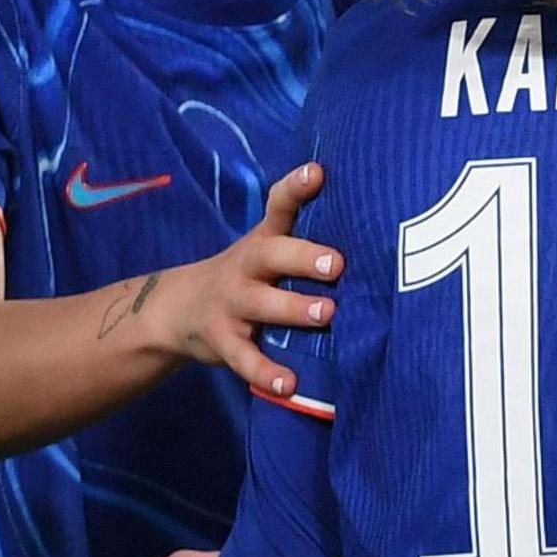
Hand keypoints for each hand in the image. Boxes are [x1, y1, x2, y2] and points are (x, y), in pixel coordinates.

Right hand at [138, 164, 340, 398]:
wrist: (179, 309)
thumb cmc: (249, 277)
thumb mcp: (268, 251)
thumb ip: (307, 241)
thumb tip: (378, 234)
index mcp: (264, 241)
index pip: (279, 207)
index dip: (296, 188)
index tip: (317, 172)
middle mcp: (248, 266)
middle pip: (271, 254)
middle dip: (303, 256)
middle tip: (336, 264)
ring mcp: (231, 304)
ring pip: (261, 304)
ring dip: (293, 309)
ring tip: (326, 314)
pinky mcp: (222, 340)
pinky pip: (244, 358)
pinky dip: (266, 372)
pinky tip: (289, 384)